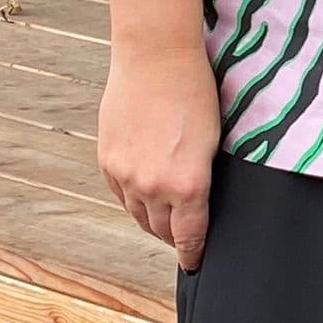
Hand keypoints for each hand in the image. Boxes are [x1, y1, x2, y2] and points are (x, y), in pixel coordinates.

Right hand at [98, 32, 220, 270]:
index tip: (195, 264)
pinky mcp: (107, 160)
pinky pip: (120, 193)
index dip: (193, 254)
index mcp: (188, 186)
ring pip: (137, 215)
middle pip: (161, 231)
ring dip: (151, 219)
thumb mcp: (214, 142)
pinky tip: (143, 190)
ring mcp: (126, 175)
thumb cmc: (195, 93)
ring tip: (163, 216)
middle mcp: (153, 188)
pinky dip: (132, 197)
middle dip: (174, 236)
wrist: (157, 58)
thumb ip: (203, 179)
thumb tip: (201, 204)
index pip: (190, 238)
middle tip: (183, 236)